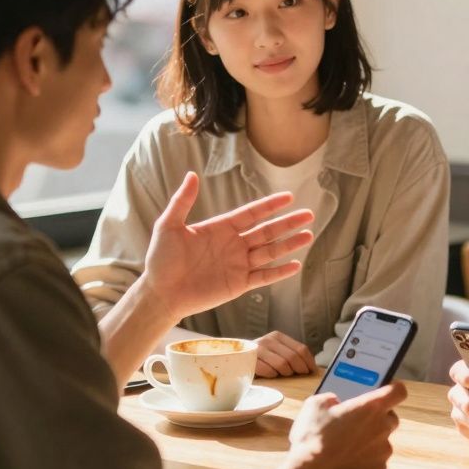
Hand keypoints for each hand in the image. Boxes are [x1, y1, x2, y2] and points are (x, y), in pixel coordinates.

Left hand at [141, 172, 313, 321]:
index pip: (251, 213)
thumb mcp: (168, 226)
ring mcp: (238, 265)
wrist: (160, 293)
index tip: (288, 197)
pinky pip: (264, 277)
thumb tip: (191, 175)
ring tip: (308, 235)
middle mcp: (234, 245)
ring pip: (270, 252)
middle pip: (267, 231)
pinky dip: (279, 272)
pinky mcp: (238, 284)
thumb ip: (182, 202)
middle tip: (308, 214)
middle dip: (288, 223)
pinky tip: (295, 265)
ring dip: (289, 244)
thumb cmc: (161, 259)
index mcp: (221, 228)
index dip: (270, 205)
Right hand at [247, 383, 406, 468]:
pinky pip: (376, 462)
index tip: (387, 390)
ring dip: (370, 441)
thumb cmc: (313, 439)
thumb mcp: (315, 405)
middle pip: (391, 417)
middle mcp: (383, 428)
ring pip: (382, 441)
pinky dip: (365, 461)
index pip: (398, 391)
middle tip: (357, 421)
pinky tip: (346, 462)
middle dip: (377, 418)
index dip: (393, 389)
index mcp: (372, 406)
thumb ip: (331, 398)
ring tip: (346, 446)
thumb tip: (335, 402)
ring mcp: (382, 452)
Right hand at [255, 331, 316, 377]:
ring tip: (283, 375)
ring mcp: (258, 349)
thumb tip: (312, 367)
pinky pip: (269, 371)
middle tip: (299, 376)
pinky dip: (273, 375)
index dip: (309, 362)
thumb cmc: (260, 359)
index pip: (301, 349)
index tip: (312, 371)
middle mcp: (268, 340)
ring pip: (283, 364)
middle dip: (299, 369)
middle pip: (293, 357)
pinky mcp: (250, 360)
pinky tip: (271, 376)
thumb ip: (290, 354)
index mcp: (277, 336)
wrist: (234, 359)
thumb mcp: (275, 352)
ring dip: (286, 373)